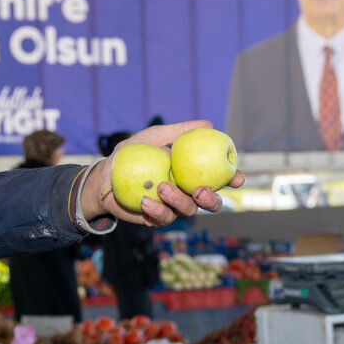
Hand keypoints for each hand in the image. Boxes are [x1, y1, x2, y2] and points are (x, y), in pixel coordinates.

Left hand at [78, 119, 245, 225]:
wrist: (105, 176)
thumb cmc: (132, 154)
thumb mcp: (153, 137)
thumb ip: (178, 132)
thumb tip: (208, 125)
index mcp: (193, 174)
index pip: (219, 178)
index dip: (233, 180)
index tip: (237, 178)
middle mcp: (188, 193)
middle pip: (211, 203)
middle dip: (211, 199)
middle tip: (199, 190)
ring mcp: (174, 208)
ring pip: (188, 211)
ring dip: (178, 200)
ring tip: (163, 187)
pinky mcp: (156, 219)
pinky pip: (163, 218)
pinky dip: (156, 209)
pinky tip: (146, 200)